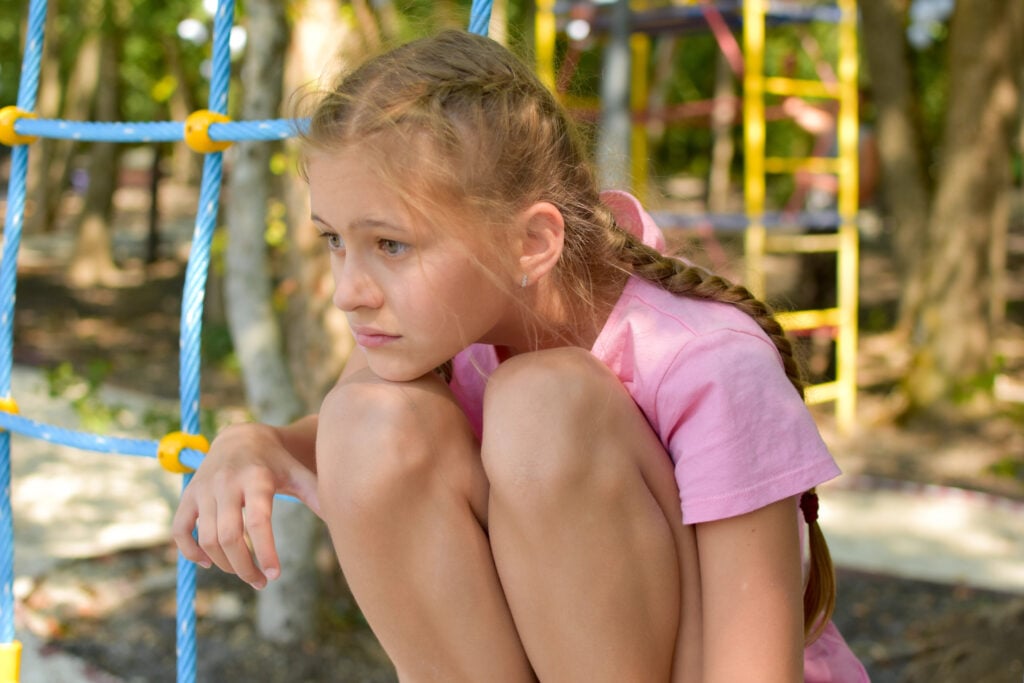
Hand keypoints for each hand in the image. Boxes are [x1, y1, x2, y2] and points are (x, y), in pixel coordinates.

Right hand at [171, 421, 319, 588]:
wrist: (240, 438)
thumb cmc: (276, 462)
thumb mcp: (298, 473)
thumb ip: (317, 495)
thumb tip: (342, 521)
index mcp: (256, 479)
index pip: (258, 521)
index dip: (265, 551)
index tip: (275, 574)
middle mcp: (226, 483)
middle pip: (228, 536)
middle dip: (244, 567)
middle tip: (261, 582)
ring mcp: (203, 490)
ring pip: (206, 539)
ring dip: (224, 565)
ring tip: (246, 574)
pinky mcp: (189, 496)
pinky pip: (181, 530)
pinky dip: (190, 552)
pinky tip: (210, 564)